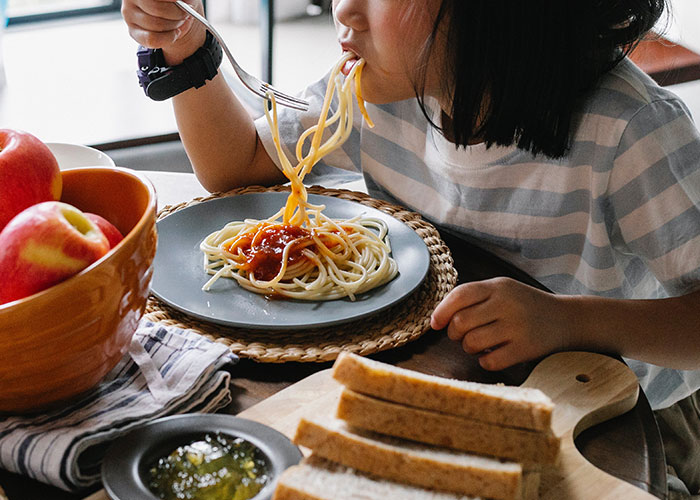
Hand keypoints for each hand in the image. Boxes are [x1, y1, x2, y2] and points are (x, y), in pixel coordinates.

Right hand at [122, 0, 205, 64]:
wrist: (171, 15)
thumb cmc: (174, 2)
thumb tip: (184, 3)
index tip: (179, 1)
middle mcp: (131, 0)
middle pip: (157, 8)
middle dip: (177, 13)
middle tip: (186, 14)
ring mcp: (129, 16)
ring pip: (156, 25)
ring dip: (175, 26)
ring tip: (180, 22)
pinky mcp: (133, 32)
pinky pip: (152, 39)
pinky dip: (169, 38)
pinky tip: (175, 33)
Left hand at [430, 277, 571, 370]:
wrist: (565, 319)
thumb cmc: (524, 305)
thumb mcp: (502, 290)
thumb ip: (473, 297)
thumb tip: (438, 318)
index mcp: (498, 286)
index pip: (459, 295)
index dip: (441, 311)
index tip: (436, 323)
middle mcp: (507, 304)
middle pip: (461, 322)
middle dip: (454, 333)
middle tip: (463, 335)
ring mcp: (517, 327)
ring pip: (471, 343)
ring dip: (468, 348)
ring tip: (479, 344)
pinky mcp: (525, 349)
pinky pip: (489, 361)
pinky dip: (485, 361)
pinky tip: (493, 354)